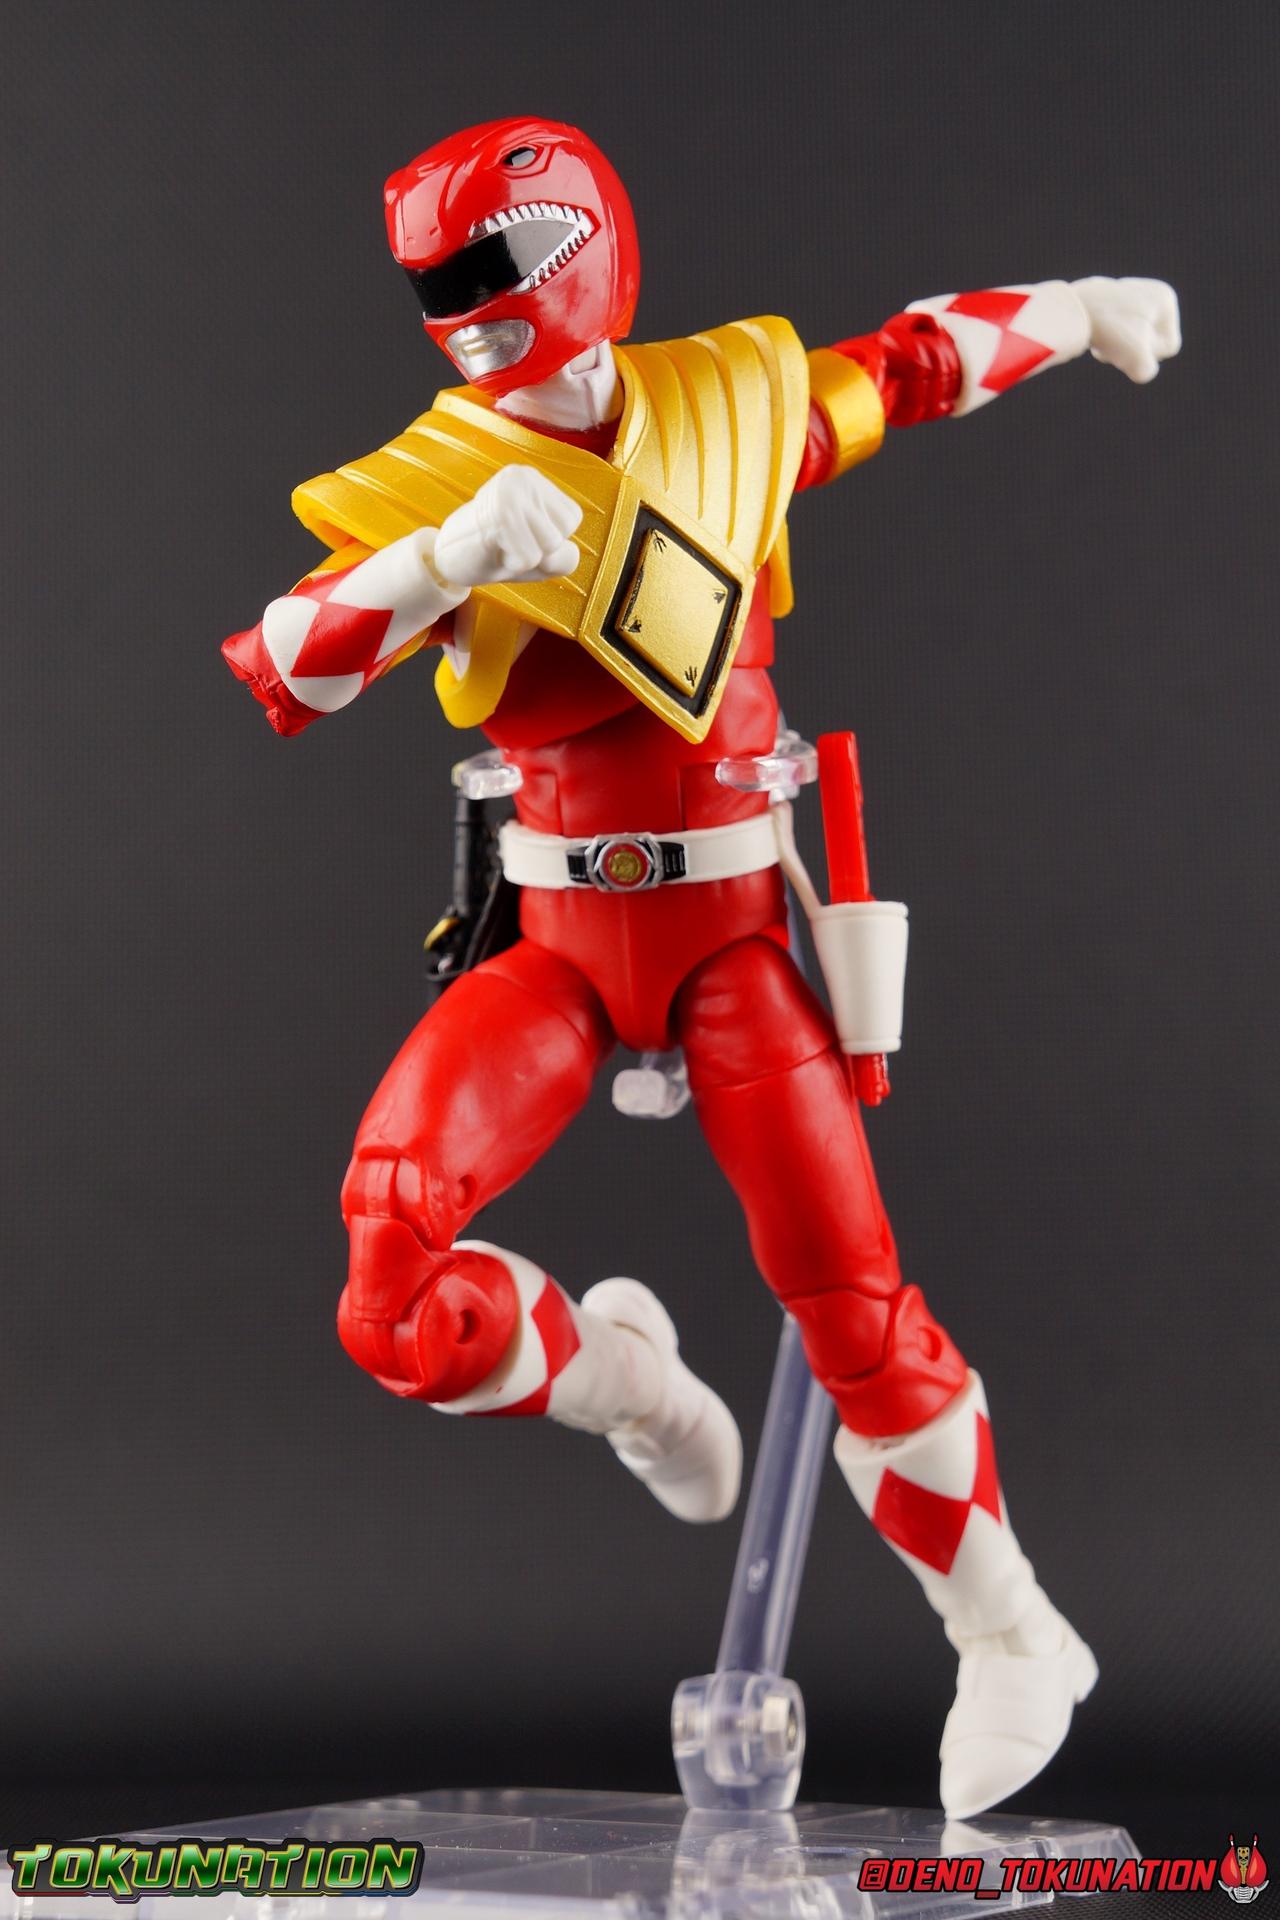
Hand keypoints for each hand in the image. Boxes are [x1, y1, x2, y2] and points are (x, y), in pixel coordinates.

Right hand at [434, 465, 582, 588]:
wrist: (446, 557)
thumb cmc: (495, 552)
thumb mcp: (540, 556)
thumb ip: (563, 558)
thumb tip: (558, 550)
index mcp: (532, 478)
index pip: (571, 519)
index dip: (549, 540)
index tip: (519, 534)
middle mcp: (523, 477)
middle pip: (562, 533)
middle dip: (538, 550)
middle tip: (507, 541)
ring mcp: (511, 493)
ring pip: (549, 546)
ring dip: (525, 558)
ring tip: (501, 544)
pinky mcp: (500, 513)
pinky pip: (530, 557)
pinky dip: (515, 564)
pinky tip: (495, 549)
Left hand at [1070, 277, 1181, 382]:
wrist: (1067, 310)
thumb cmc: (1107, 330)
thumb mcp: (1138, 360)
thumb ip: (1147, 371)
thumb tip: (1135, 366)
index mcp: (1165, 298)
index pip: (1169, 347)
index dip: (1147, 356)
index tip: (1128, 343)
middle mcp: (1149, 292)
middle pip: (1147, 344)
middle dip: (1128, 351)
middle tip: (1112, 342)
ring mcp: (1126, 298)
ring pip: (1128, 341)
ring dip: (1114, 349)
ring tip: (1101, 338)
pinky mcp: (1104, 306)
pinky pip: (1111, 334)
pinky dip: (1102, 340)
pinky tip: (1092, 333)